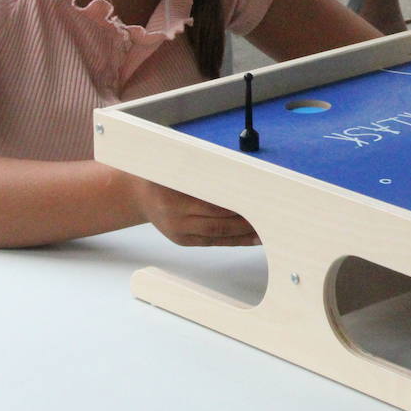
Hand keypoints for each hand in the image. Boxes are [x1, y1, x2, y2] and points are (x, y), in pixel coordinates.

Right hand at [127, 174, 260, 246]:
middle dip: (247, 221)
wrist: (139, 196)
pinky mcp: (184, 242)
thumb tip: (241, 173)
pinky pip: (214, 243)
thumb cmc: (163, 176)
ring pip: (219, 235)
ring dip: (245, 233)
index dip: (238, 205)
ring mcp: (180, 233)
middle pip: (219, 222)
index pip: (214, 204)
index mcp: (174, 198)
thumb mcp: (177, 167)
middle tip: (271, 215)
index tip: (259, 201)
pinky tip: (253, 238)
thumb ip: (205, 171)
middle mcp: (176, 218)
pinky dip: (236, 240)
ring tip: (268, 229)